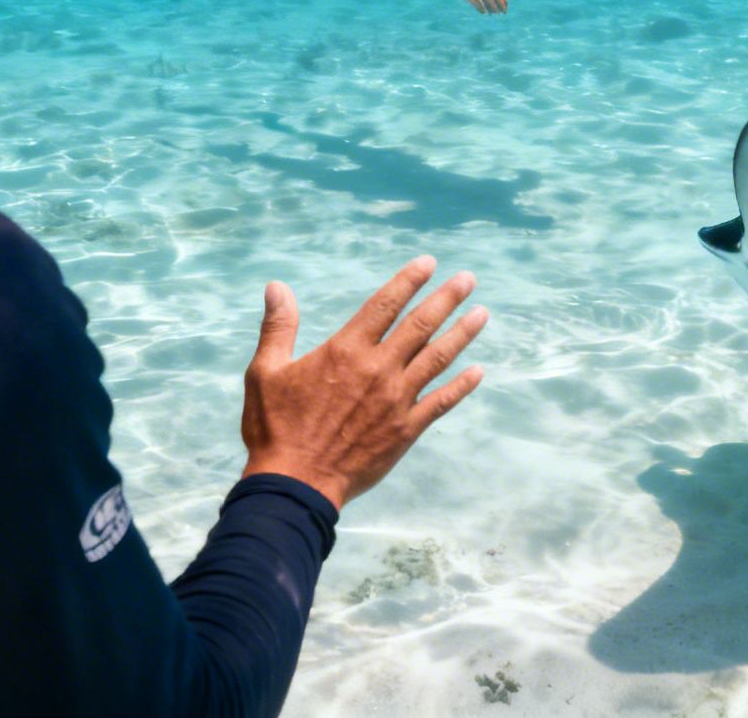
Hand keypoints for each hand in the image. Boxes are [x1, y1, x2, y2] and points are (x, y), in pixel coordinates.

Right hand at [240, 257, 484, 509]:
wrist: (297, 483)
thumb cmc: (277, 428)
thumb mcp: (266, 372)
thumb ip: (278, 327)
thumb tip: (276, 287)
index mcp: (346, 351)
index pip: (384, 305)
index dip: (408, 281)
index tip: (429, 263)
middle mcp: (378, 369)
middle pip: (420, 325)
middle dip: (446, 298)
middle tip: (468, 279)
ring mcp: (397, 400)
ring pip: (437, 358)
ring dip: (461, 334)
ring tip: (482, 314)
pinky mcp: (406, 429)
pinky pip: (441, 402)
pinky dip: (461, 386)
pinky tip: (478, 372)